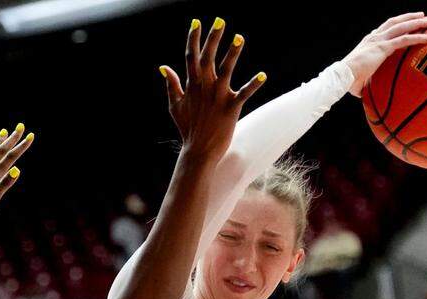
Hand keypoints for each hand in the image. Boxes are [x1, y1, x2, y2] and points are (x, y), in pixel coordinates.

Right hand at [160, 18, 264, 158]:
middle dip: (213, 38)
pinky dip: (253, 85)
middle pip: (208, 57)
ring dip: (233, 53)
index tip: (196, 22)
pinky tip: (263, 75)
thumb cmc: (187, 128)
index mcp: (192, 84)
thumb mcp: (175, 105)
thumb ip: (171, 85)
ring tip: (240, 37)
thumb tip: (164, 67)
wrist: (199, 151)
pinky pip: (244, 93)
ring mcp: (218, 96)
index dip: (193, 38)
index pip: (190, 56)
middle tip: (219, 20)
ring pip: (226, 69)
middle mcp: (204, 86)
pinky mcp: (231, 107)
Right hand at [341, 12, 426, 96]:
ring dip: (417, 23)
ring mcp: (379, 40)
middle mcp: (373, 37)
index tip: (404, 23)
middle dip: (409, 18)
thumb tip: (370, 96)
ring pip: (402, 26)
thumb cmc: (348, 81)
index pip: (383, 29)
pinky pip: (404, 40)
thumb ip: (368, 84)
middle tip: (422, 16)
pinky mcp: (383, 47)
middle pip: (395, 22)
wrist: (343, 76)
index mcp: (368, 42)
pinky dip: (418, 38)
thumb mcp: (360, 80)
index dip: (395, 25)